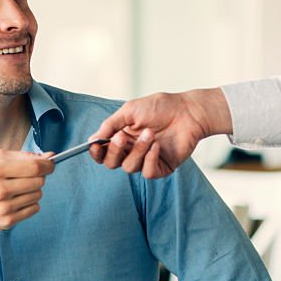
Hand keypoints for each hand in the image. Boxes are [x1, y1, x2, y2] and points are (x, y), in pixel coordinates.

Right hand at [0, 149, 54, 240]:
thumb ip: (22, 156)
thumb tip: (50, 156)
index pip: (35, 167)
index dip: (47, 165)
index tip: (49, 165)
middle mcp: (0, 189)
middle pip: (39, 181)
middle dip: (37, 177)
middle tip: (25, 178)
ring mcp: (4, 207)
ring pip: (38, 195)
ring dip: (32, 191)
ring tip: (16, 190)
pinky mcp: (7, 221)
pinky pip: (34, 209)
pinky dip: (29, 204)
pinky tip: (16, 201)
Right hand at [89, 88, 232, 178]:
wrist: (187, 111)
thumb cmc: (160, 107)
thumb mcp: (130, 110)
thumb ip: (110, 125)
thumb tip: (92, 139)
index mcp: (122, 137)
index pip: (103, 152)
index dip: (97, 152)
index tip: (95, 146)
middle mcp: (132, 150)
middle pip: (112, 163)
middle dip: (114, 152)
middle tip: (122, 138)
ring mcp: (146, 159)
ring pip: (129, 167)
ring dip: (137, 150)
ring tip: (149, 134)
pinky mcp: (161, 167)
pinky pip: (148, 172)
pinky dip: (149, 159)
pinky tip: (157, 145)